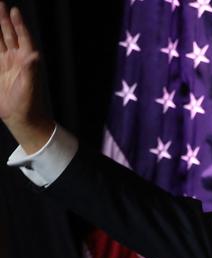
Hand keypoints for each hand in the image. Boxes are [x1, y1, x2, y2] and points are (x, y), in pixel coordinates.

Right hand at [0, 2, 52, 152]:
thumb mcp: (30, 86)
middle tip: (0, 5)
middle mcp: (17, 59)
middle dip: (4, 20)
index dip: (18, 24)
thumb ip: (30, 69)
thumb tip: (33, 55)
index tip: (14, 10)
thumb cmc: (30, 103)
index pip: (22, 37)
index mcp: (26, 60)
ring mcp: (6, 65)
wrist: (22, 117)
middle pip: (9, 35)